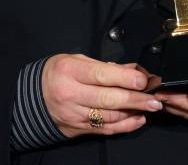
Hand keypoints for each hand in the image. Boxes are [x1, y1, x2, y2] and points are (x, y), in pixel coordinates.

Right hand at [42, 54, 162, 137]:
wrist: (33, 96)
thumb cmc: (57, 72)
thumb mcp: (77, 59)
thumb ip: (105, 66)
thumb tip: (133, 70)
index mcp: (70, 71)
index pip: (102, 75)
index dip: (125, 78)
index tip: (144, 79)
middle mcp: (71, 94)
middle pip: (108, 99)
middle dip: (135, 99)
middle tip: (154, 99)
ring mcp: (74, 114)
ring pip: (108, 116)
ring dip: (133, 113)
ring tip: (150, 107)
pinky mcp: (77, 129)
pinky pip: (104, 129)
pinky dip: (123, 125)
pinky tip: (137, 120)